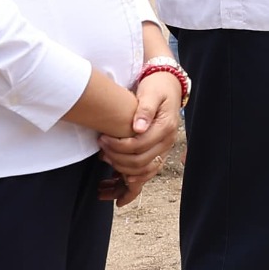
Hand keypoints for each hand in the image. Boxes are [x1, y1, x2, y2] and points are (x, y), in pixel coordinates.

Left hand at [97, 72, 182, 205]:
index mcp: (165, 127)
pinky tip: (117, 183)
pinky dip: (133, 182)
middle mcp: (167, 141)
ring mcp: (164, 148)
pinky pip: (147, 173)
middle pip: (141, 161)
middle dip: (117, 159)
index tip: (102, 139)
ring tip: (104, 168)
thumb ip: (144, 109)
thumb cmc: (156, 88)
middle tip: (100, 150)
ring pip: (144, 172)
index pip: (140, 145)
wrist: (168, 86)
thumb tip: (137, 127)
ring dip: (123, 174)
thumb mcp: (151, 93)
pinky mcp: (158, 152)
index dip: (119, 146)